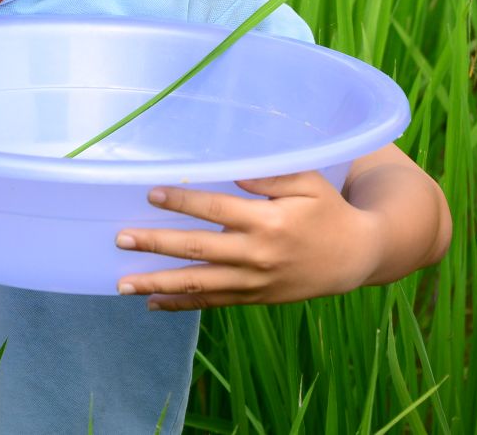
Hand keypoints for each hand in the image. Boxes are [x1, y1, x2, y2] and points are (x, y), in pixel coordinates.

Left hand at [113, 171, 383, 310]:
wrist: (355, 257)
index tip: (151, 194)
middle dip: (156, 244)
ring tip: (123, 284)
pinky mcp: (255, 298)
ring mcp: (255, 281)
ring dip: (158, 283)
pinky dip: (181, 304)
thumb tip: (230, 172)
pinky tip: (153, 303)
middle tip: (121, 238)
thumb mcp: (308, 182)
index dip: (182, 201)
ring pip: (199, 284)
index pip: (216, 209)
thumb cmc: (329, 211)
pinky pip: (212, 303)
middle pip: (198, 249)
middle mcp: (258, 254)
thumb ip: (269, 175)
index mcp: (269, 221)